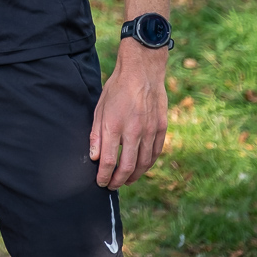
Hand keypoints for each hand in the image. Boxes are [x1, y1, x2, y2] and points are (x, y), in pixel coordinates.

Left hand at [89, 39, 168, 187]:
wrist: (142, 71)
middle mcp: (133, 131)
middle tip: (112, 186)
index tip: (100, 182)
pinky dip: (147, 164)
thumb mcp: (100, 108)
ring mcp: (150, 130)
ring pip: (144, 164)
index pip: (108, 161)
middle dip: (118, 181)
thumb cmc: (117, 88)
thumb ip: (96, 134)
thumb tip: (95, 157)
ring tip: (125, 180)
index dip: (103, 176)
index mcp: (114, 125)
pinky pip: (155, 153)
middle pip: (127, 167)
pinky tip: (141, 168)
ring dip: (134, 176)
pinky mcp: (161, 128)